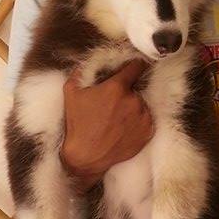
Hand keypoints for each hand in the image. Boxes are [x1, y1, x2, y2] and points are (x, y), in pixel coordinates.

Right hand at [59, 57, 153, 186]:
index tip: (137, 65)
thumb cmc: (78, 124)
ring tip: (116, 119)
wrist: (87, 156)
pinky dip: (138, 121)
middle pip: (136, 89)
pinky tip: (123, 128)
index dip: (136, 64)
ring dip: (133, 108)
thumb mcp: (71, 93)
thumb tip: (86, 62)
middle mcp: (133, 101)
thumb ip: (80, 72)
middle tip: (113, 104)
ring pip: (142, 105)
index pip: (136, 66)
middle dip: (127, 93)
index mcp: (117, 87)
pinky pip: (146, 120)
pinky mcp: (148, 132)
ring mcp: (143, 117)